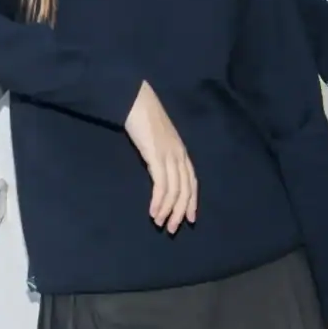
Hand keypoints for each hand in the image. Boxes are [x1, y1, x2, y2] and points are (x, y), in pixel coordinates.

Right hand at [123, 81, 196, 231]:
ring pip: (175, 190)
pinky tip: (153, 211)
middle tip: (172, 228)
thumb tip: (159, 170)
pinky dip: (159, 201)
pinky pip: (161, 185)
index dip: (192, 200)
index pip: (192, 180)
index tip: (190, 218)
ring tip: (160, 223)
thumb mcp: (157, 139)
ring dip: (168, 210)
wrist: (135, 99)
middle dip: (181, 211)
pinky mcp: (156, 155)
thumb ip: (161, 153)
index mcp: (181, 150)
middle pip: (186, 189)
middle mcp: (179, 154)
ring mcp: (169, 154)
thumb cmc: (143, 118)